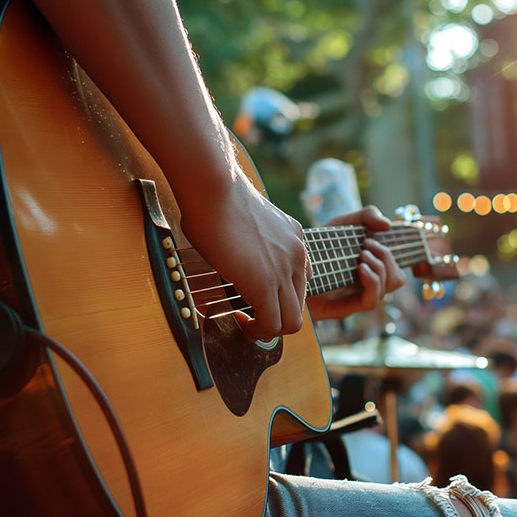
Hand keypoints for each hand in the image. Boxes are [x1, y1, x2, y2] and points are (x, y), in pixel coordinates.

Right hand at [180, 164, 310, 340]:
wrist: (214, 185)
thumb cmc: (216, 194)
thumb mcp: (247, 218)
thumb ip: (251, 237)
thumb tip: (232, 248)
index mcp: (293, 237)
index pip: (301, 278)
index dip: (280, 295)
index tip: (257, 298)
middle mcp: (296, 254)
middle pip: (300, 303)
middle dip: (277, 316)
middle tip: (252, 317)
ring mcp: (284, 270)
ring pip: (292, 320)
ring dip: (269, 330)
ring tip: (248, 325)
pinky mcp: (265, 283)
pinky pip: (272, 323)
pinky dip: (258, 331)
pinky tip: (242, 322)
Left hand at [307, 206, 406, 320]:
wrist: (285, 263)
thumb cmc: (314, 246)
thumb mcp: (341, 224)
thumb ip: (366, 216)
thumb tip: (388, 225)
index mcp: (369, 269)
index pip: (395, 269)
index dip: (392, 255)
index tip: (371, 238)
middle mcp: (365, 285)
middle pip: (396, 279)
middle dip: (387, 259)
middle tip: (366, 246)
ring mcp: (356, 297)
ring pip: (388, 289)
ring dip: (381, 269)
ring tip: (361, 256)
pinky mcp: (344, 308)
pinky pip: (371, 301)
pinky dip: (373, 282)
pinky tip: (360, 269)